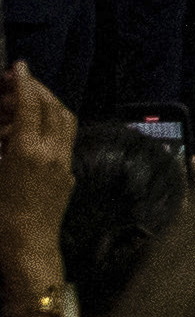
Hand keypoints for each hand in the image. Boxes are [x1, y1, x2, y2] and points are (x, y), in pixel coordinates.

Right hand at [0, 65, 63, 267]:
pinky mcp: (67, 177)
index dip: (22, 82)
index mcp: (28, 150)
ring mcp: (64, 165)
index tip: (17, 66)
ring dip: (46, 106)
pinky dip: (49, 127)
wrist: (27, 250)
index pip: (29, 105)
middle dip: (36, 90)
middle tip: (15, 82)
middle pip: (52, 108)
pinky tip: (28, 132)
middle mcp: (53, 153)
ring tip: (21, 102)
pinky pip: (63, 141)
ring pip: (64, 123)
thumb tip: (3, 128)